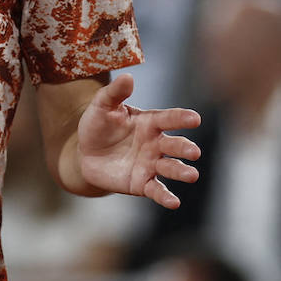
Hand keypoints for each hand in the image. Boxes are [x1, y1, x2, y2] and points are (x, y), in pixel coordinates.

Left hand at [76, 74, 200, 208]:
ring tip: (192, 175)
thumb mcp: (102, 106)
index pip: (169, 118)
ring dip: (181, 171)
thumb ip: (115, 93)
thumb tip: (128, 77)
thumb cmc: (97, 126)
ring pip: (171, 168)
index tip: (195, 118)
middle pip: (174, 145)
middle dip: (185, 148)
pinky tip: (174, 203)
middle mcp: (156, 144)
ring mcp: (151, 164)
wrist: (85, 154)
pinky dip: (166, 197)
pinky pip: (157, 190)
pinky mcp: (143, 183)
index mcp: (149, 122)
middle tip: (194, 152)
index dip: (182, 118)